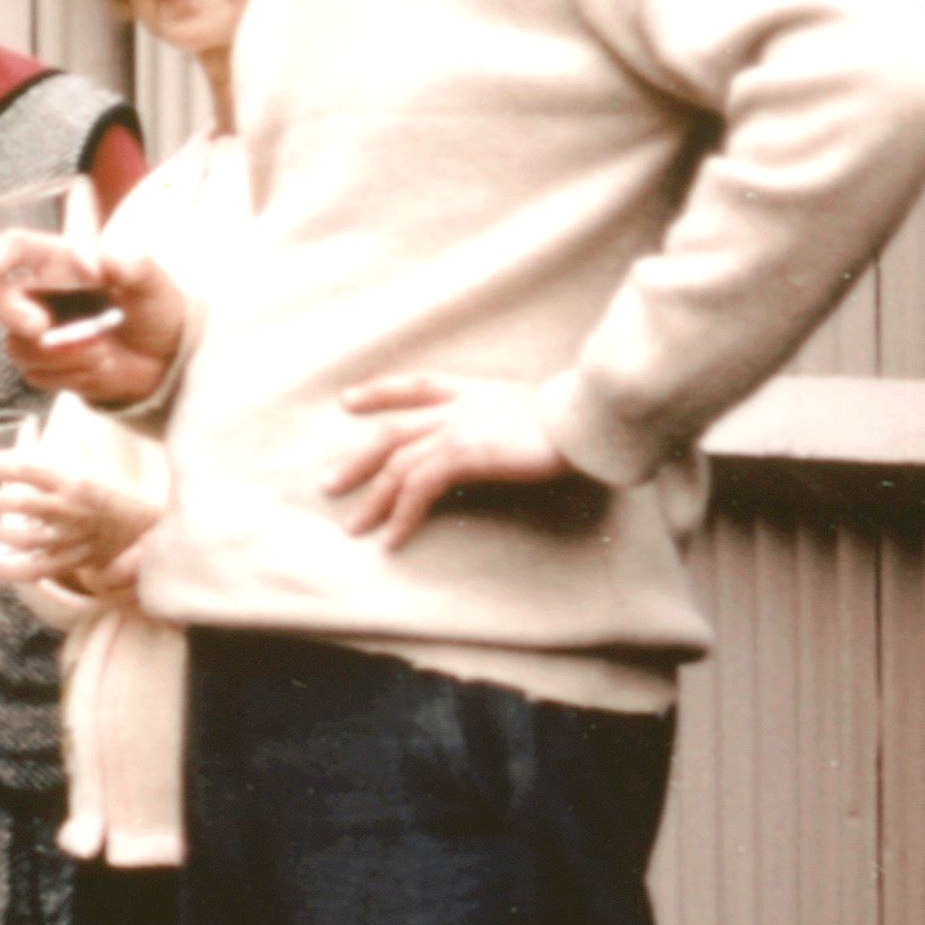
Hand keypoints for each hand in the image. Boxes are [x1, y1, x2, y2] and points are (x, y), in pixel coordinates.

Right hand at [0, 221, 185, 407]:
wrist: (165, 355)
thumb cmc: (152, 306)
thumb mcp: (151, 280)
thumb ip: (127, 264)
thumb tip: (97, 261)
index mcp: (59, 264)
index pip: (18, 248)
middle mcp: (40, 296)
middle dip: (13, 314)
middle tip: (41, 328)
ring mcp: (38, 333)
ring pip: (19, 346)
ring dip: (64, 352)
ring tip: (103, 349)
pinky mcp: (44, 366)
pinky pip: (38, 375)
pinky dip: (73, 373)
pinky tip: (99, 365)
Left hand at [0, 452, 161, 598]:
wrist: (146, 527)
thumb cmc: (109, 491)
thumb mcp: (84, 464)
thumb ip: (51, 449)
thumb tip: (24, 423)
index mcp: (75, 478)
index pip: (25, 468)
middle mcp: (71, 508)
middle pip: (18, 504)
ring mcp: (71, 538)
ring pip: (22, 539)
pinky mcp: (72, 561)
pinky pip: (36, 570)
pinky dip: (8, 569)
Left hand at [322, 374, 571, 548]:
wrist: (594, 417)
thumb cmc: (580, 420)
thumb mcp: (538, 412)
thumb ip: (510, 421)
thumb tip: (505, 441)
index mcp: (476, 390)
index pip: (416, 385)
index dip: (380, 391)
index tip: (349, 400)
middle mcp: (460, 406)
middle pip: (392, 430)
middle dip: (358, 458)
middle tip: (330, 484)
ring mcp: (459, 428)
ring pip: (398, 464)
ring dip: (373, 499)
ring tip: (354, 527)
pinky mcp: (465, 452)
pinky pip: (419, 487)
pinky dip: (402, 515)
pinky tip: (392, 538)